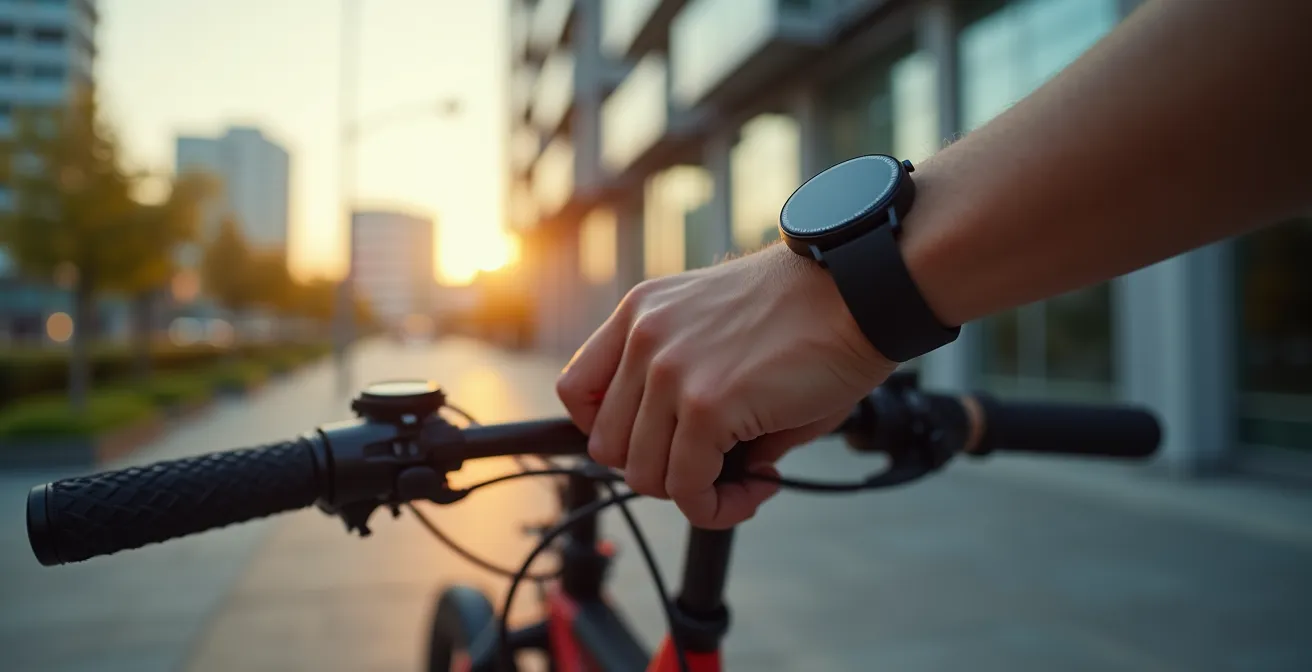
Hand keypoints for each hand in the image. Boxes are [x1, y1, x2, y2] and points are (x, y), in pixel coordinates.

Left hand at [556, 243, 895, 527]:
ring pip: (644, 475)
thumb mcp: (720, 336)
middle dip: (662, 468)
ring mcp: (671, 371)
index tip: (657, 443)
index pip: (577, 390)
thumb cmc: (809, 312)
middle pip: (608, 446)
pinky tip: (760, 486)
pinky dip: (719, 506)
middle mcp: (644, 337)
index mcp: (641, 312)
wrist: (861, 290)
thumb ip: (685, 391)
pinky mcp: (708, 406)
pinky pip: (688, 489)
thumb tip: (693, 469)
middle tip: (716, 466)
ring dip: (694, 492)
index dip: (611, 432)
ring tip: (744, 478)